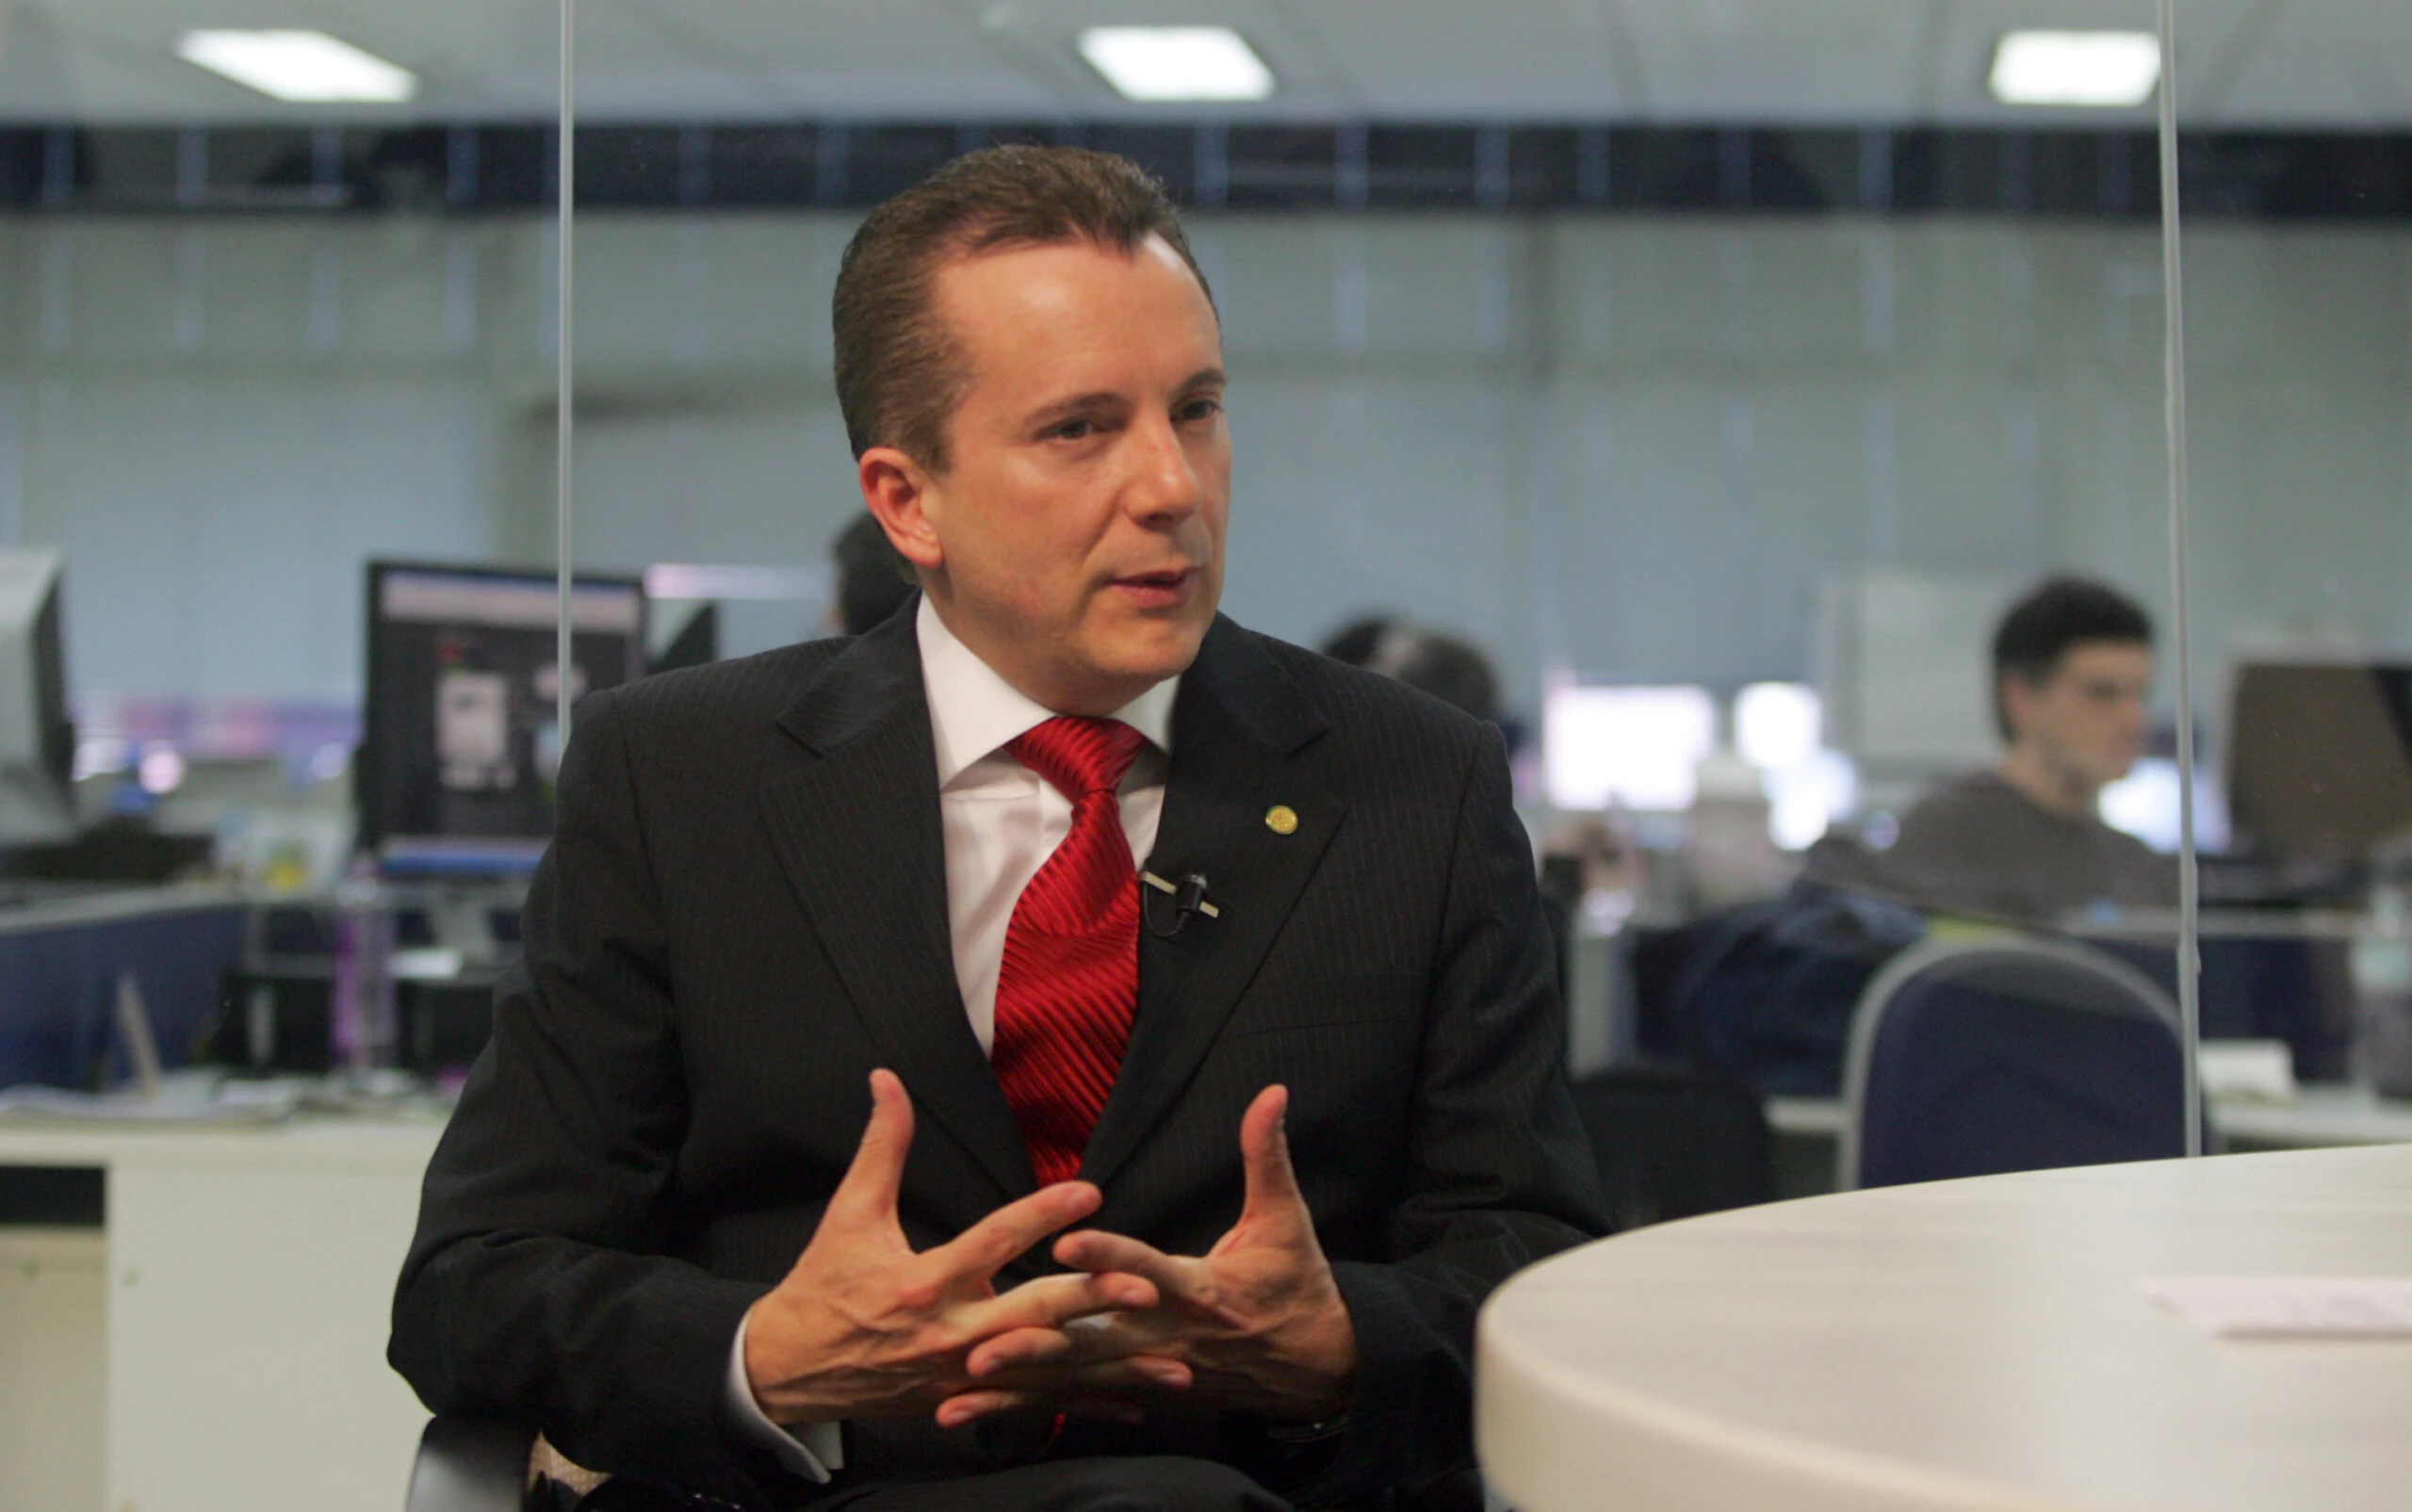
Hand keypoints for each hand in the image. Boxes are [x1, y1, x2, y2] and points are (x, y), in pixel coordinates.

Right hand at [742, 1070, 1179, 1425]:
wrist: (788, 1370)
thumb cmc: (822, 1286)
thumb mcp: (849, 1213)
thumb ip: (881, 1146)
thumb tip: (887, 1080)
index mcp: (922, 1284)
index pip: (991, 1242)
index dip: (1040, 1216)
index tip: (1088, 1191)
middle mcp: (948, 1335)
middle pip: (1031, 1315)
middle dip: (1090, 1302)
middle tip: (1144, 1285)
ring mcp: (963, 1375)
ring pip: (1047, 1368)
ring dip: (1107, 1362)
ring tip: (1165, 1356)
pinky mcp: (970, 1400)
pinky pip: (1038, 1403)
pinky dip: (1087, 1402)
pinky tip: (1133, 1401)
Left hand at [947, 1085, 1357, 1424]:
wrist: (1318, 1368)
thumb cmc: (1298, 1286)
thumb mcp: (1287, 1219)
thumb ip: (1267, 1156)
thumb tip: (1271, 1094)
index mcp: (1200, 1289)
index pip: (1147, 1271)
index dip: (1108, 1257)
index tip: (1065, 1242)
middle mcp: (1168, 1335)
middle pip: (1097, 1340)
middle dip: (1041, 1343)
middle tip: (982, 1346)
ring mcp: (1154, 1368)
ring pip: (1081, 1375)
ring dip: (1026, 1379)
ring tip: (969, 1377)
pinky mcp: (1145, 1386)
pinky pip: (1083, 1397)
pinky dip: (1037, 1403)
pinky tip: (989, 1406)